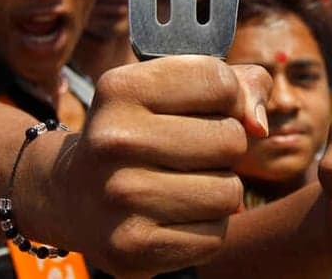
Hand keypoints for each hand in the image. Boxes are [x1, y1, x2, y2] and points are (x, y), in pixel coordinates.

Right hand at [38, 56, 270, 276]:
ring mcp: (120, 198)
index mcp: (122, 89)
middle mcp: (114, 141)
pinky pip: (213, 236)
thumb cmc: (143, 131)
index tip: (207, 108)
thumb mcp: (174, 90)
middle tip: (190, 153)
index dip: (230, 97)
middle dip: (225, 148)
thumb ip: (238, 84)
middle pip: (231, 140)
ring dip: (219, 191)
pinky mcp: (131, 248)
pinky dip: (205, 228)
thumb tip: (259, 126)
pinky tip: (173, 217)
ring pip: (229, 193)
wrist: (72, 195)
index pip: (221, 82)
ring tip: (183, 185)